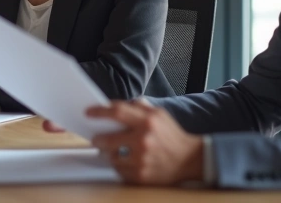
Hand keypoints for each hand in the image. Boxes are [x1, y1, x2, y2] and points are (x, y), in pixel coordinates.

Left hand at [87, 99, 204, 184]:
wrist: (191, 159)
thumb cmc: (172, 135)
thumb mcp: (160, 114)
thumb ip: (139, 106)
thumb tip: (117, 104)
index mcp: (148, 121)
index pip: (116, 112)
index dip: (99, 112)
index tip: (89, 113)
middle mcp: (144, 140)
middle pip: (107, 139)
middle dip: (98, 138)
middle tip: (96, 138)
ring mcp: (142, 160)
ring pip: (112, 156)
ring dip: (110, 153)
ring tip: (115, 151)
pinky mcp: (142, 176)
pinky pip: (120, 170)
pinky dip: (120, 166)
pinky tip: (126, 161)